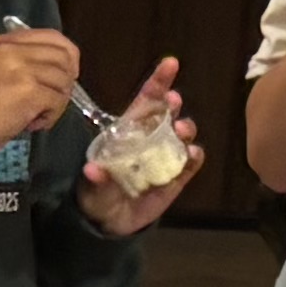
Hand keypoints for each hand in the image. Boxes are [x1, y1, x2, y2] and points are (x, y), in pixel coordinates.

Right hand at [0, 22, 85, 149]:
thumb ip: (23, 61)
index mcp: (5, 42)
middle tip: (54, 99)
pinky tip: (35, 123)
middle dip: (66, 81)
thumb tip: (61, 68)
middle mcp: (13, 50)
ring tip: (39, 115)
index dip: (67, 54)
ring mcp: (22, 69)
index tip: (66, 74)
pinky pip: (57, 100)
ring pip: (63, 80)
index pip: (52, 36)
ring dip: (58, 102)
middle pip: (63, 56)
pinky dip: (51, 116)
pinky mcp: (29, 90)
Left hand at [76, 57, 196, 232]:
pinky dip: (194, 157)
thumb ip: (96, 179)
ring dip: (185, 129)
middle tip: (172, 102)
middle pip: (168, 113)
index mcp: (129, 131)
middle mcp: (151, 138)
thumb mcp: (92, 187)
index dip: (158, 82)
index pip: (146, 101)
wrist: (111, 222)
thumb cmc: (98, 193)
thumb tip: (92, 170)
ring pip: (183, 134)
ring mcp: (166, 156)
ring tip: (180, 132)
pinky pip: (191, 162)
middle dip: (172, 104)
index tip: (171, 63)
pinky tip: (191, 155)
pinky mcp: (178, 177)